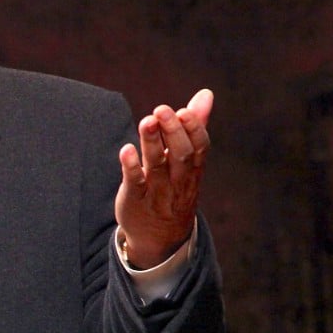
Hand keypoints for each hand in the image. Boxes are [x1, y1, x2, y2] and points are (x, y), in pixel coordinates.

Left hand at [115, 89, 212, 268]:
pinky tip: (126, 150)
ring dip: (151, 143)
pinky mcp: (135, 200)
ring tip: (146, 121)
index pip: (200, 148)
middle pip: (181, 155)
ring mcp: (157, 192)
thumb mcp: (187, 161)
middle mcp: (178, 181)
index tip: (184, 110)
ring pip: (157, 166)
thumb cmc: (174, 187)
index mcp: (193, 169)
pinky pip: (135, 183)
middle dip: (173, 132)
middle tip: (162, 109)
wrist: (160, 238)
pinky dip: (131, 167)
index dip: (194, 129)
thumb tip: (205, 94)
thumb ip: (194, 126)